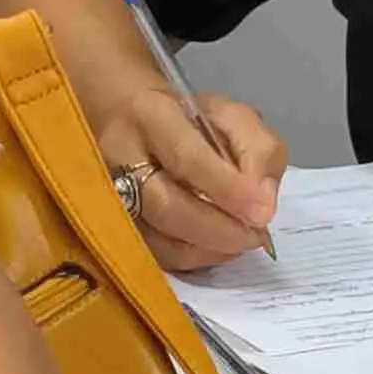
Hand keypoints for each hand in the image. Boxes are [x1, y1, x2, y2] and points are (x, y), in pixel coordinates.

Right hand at [97, 87, 287, 271]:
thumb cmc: (185, 120)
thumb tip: (263, 204)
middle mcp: (118, 156)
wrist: (126, 122)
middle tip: (254, 235)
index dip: (228, 190)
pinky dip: (194, 259)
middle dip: (220, 229)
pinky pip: (156, 256)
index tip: (262, 213)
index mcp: (151, 115)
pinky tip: (215, 246)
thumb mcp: (231, 116)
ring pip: (158, 241)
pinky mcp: (114, 227)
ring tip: (240, 240)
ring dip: (209, 249)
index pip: (188, 157)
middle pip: (167, 206)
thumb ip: (258, 150)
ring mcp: (109, 196)